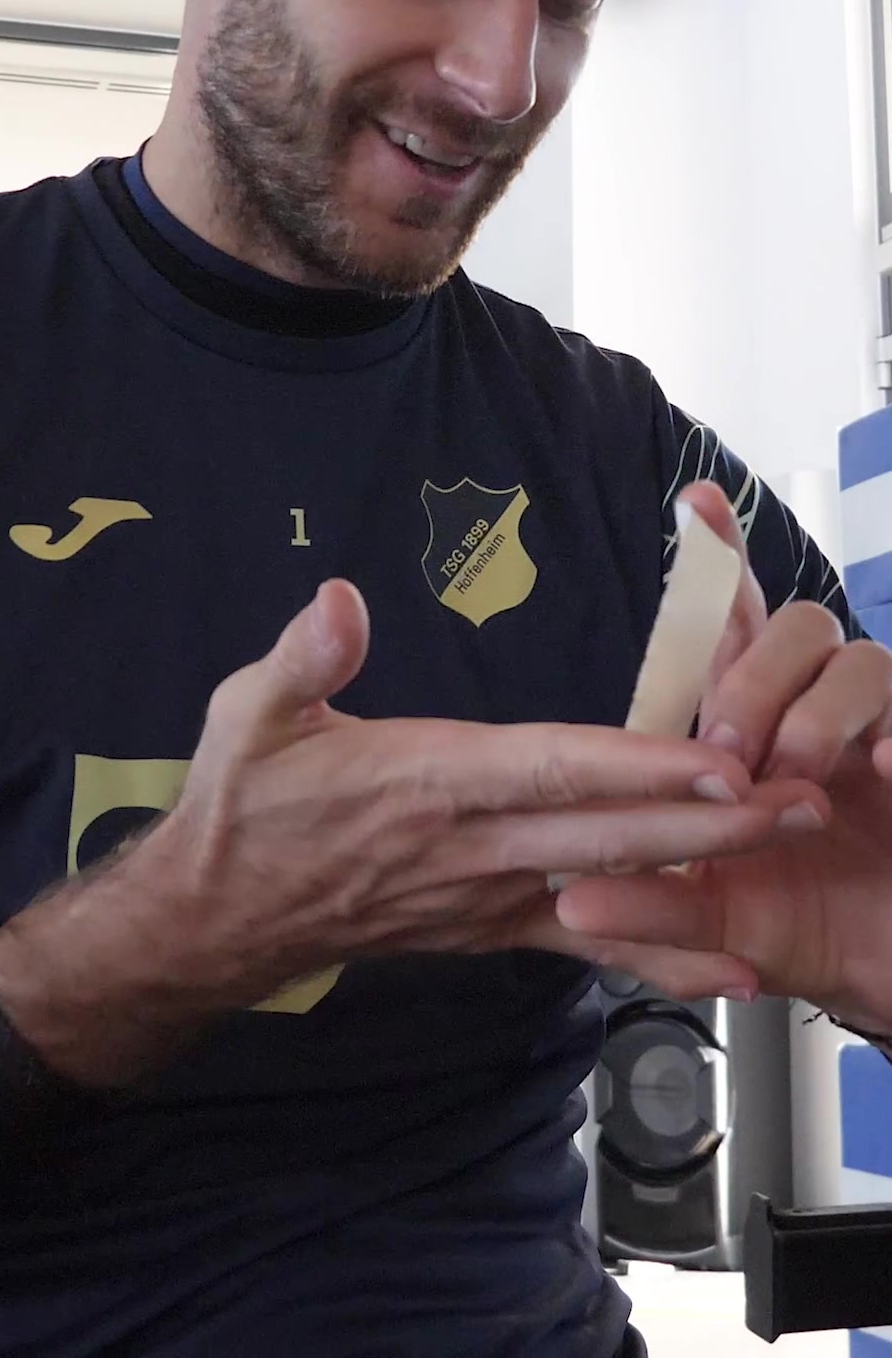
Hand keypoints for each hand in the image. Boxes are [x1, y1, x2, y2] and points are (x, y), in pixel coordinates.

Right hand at [0, 574, 818, 1085]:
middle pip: (609, 835)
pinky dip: (664, 956)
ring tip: (792, 853)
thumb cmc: (243, 804)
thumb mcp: (248, 713)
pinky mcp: (490, 928)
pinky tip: (732, 969)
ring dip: (709, 873)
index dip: (636, 767)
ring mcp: (486, 896)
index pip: (549, 771)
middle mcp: (471, 848)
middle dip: (711, 820)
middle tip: (801, 801)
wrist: (217, 918)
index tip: (714, 759)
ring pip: (615, 887)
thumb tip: (339, 599)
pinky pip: (589, 946)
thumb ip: (303, 658)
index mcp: (426, 783)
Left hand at [551, 482, 891, 1030]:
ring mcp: (885, 728)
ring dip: (818, 715)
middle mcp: (825, 710)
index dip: (719, 558)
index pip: (736, 626)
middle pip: (797, 627)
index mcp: (762, 726)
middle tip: (734, 752)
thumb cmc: (815, 930)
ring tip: (800, 781)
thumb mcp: (725, 928)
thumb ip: (654, 911)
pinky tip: (883, 769)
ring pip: (861, 659)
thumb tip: (572, 903)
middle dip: (756, 676)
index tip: (695, 502)